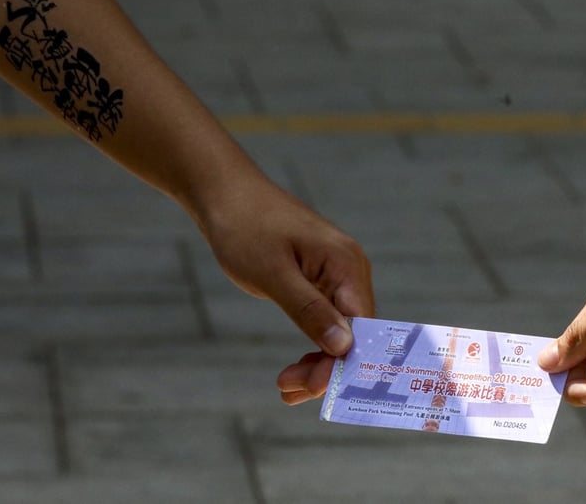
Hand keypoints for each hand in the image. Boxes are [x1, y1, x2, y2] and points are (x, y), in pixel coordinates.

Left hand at [194, 176, 373, 404]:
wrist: (224, 193)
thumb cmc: (245, 226)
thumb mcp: (272, 273)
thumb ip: (309, 310)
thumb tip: (344, 347)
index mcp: (346, 265)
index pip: (361, 326)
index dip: (343, 362)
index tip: (313, 389)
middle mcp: (350, 271)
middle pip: (354, 333)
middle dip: (327, 368)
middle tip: (289, 392)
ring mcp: (336, 275)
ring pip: (340, 331)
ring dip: (319, 362)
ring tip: (285, 386)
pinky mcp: (320, 280)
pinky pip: (326, 320)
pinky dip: (312, 345)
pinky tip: (295, 368)